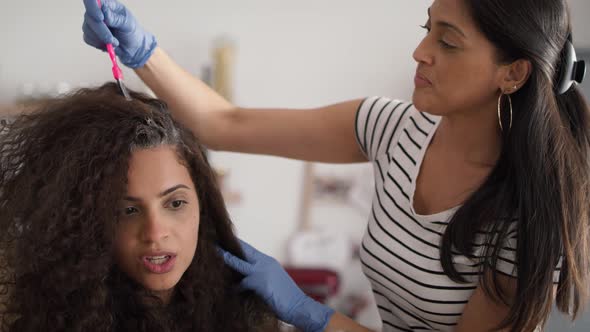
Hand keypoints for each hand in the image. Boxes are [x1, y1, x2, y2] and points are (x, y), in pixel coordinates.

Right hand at [82, 0, 156, 67]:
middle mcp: (97, 12)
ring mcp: (92, 23)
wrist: (133, 47)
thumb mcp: (128, 24)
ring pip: (87, 29)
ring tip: (116, 43)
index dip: (93, 8)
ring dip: (102, 39)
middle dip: (102, 31)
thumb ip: (116, 19)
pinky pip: (88, 39)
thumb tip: (104, 14)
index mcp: (108, 5)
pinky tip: (109, 45)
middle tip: (114, 41)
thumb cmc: (132, 32)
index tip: (101, 18)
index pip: (92, 1)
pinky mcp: (90, 34)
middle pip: (89, 17)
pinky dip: (99, 44)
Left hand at [219, 239, 334, 331]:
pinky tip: (231, 290)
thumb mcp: (274, 281)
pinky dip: (236, 287)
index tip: (227, 240)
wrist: (299, 306)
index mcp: (269, 262)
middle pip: (245, 250)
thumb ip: (261, 276)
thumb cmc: (287, 298)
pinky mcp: (259, 282)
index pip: (251, 250)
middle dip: (231, 245)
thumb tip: (245, 279)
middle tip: (217, 240)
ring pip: (239, 262)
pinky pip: (242, 283)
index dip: (239, 246)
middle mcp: (266, 263)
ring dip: (227, 258)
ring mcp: (262, 272)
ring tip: (216, 253)